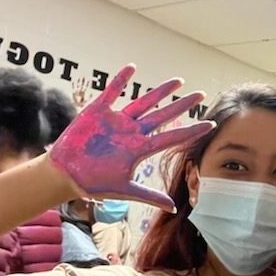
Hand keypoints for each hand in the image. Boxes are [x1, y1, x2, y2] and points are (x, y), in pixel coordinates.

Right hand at [48, 64, 213, 211]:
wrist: (66, 176)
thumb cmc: (94, 183)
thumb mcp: (125, 190)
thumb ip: (149, 195)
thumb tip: (173, 207)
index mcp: (139, 149)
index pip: (172, 137)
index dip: (191, 131)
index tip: (210, 125)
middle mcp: (132, 132)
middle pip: (162, 115)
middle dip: (181, 104)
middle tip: (201, 94)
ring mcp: (116, 121)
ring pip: (143, 102)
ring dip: (160, 91)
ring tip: (179, 81)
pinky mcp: (97, 111)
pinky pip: (111, 92)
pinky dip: (120, 80)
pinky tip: (132, 68)